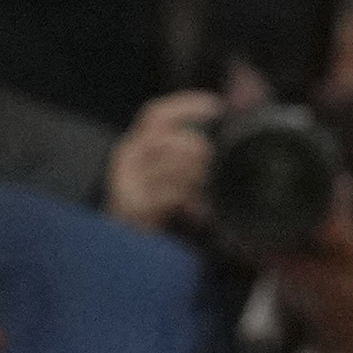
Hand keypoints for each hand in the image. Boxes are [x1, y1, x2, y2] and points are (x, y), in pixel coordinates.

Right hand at [105, 91, 219, 233]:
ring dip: (196, 176)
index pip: (156, 114)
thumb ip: (191, 155)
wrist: (126, 246)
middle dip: (195, 147)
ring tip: (206, 190)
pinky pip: (170, 195)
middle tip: (213, 162)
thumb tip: (225, 123)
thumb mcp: (169, 175)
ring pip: (169, 165)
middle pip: (164, 138)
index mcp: (135, 145)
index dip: (187, 106)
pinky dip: (190, 200)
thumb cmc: (156, 206)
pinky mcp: (135, 207)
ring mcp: (128, 183)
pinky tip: (199, 211)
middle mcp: (127, 159)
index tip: (217, 107)